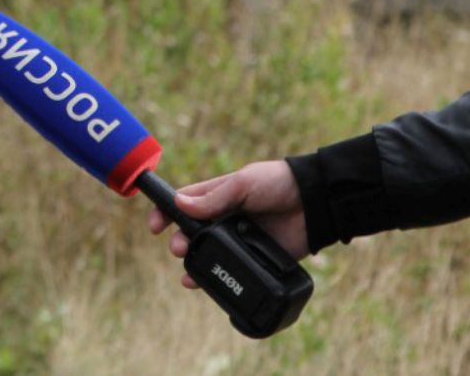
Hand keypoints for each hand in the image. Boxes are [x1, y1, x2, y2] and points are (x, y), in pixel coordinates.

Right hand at [145, 160, 308, 289]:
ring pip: (208, 255)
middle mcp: (223, 219)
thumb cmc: (276, 183)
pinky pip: (231, 271)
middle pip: (191, 233)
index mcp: (217, 196)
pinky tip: (205, 285)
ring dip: (194, 265)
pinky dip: (216, 280)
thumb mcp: (243, 184)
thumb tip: (179, 205)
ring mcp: (238, 240)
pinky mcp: (255, 259)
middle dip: (180, 242)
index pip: (183, 204)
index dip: (165, 213)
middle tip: (179, 248)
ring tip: (188, 274)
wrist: (315, 203)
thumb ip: (214, 198)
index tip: (155, 225)